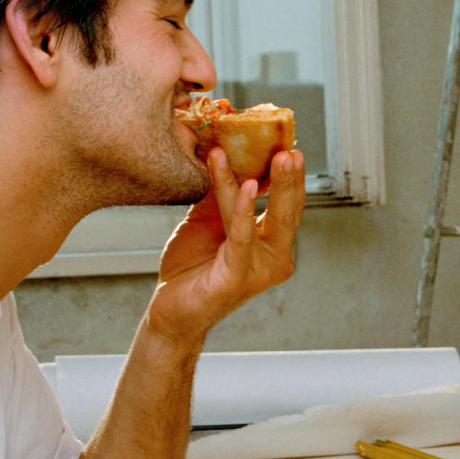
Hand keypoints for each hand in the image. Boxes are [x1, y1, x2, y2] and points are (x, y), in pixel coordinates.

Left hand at [148, 146, 306, 341]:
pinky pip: (242, 238)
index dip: (289, 178)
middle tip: (289, 150)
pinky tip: (247, 187)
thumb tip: (224, 151)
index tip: (289, 148)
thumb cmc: (190, 268)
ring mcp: (259, 271)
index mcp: (270, 244)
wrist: (169, 310)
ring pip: (266, 220)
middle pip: (287, 212)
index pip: (286, 206)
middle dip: (290, 179)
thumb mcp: (206, 220)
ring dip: (271, 186)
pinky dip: (244, 211)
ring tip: (273, 157)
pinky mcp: (237, 279)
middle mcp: (273, 258)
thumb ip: (221, 194)